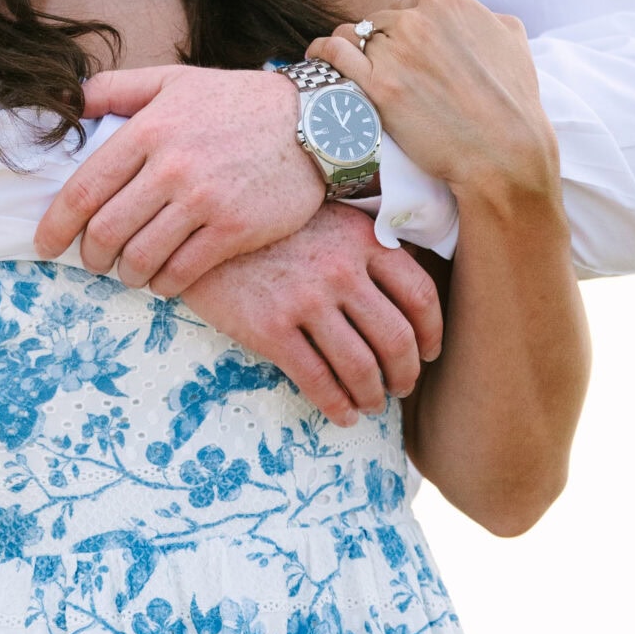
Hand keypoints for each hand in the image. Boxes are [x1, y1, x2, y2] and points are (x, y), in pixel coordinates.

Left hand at [33, 64, 324, 292]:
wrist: (315, 123)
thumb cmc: (237, 102)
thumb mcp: (174, 80)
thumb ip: (116, 88)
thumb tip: (68, 103)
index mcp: (148, 129)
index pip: (84, 189)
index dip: (56, 225)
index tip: (46, 244)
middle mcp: (171, 166)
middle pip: (106, 231)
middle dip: (90, 255)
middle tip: (92, 260)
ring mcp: (204, 201)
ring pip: (140, 258)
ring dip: (126, 274)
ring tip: (128, 271)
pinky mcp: (234, 230)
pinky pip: (181, 273)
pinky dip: (163, 284)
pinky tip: (163, 278)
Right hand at [181, 202, 444, 426]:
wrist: (202, 230)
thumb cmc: (270, 228)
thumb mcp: (326, 218)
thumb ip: (366, 245)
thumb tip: (409, 288)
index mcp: (363, 238)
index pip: (420, 295)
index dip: (432, 334)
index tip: (429, 353)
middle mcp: (341, 269)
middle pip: (396, 338)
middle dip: (406, 374)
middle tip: (401, 387)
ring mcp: (306, 299)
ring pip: (361, 366)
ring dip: (373, 396)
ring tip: (371, 404)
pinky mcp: (271, 327)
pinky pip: (318, 380)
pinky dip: (337, 406)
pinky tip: (342, 414)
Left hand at [313, 0, 556, 200]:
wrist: (505, 154)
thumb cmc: (514, 101)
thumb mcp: (511, 39)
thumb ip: (482, 15)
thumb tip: (460, 8)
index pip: (407, 2)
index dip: (406, 28)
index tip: (407, 51)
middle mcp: (416, 18)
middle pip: (379, 20)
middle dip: (381, 43)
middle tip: (388, 71)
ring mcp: (394, 51)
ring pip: (353, 35)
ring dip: (353, 52)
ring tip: (352, 70)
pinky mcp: (377, 86)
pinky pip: (332, 53)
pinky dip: (321, 54)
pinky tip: (317, 60)